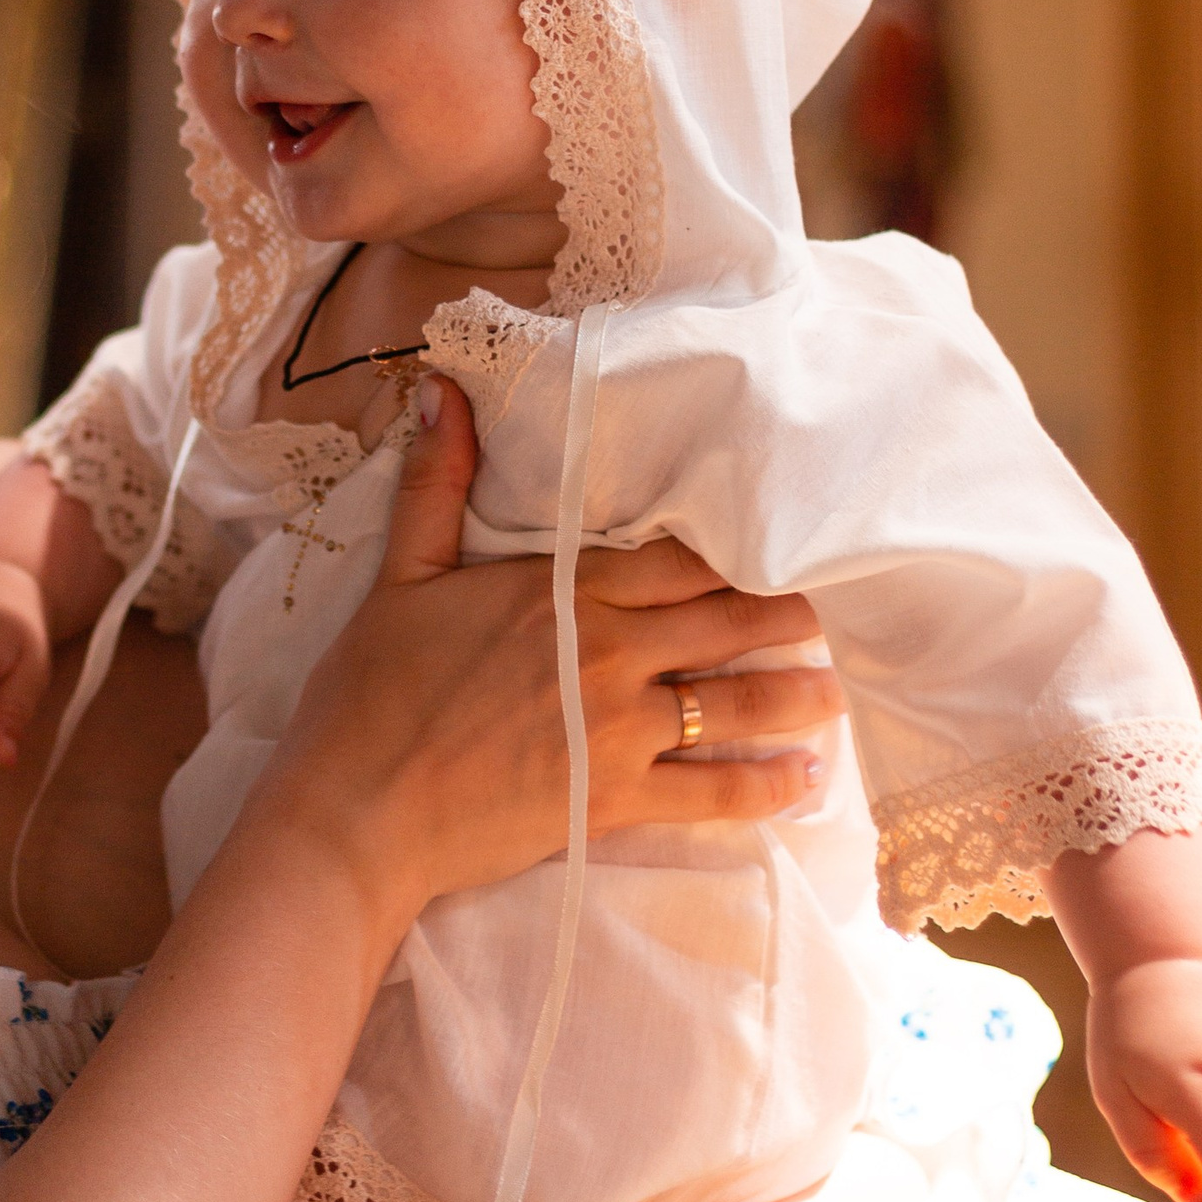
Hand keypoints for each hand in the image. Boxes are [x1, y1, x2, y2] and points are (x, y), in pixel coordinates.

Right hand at [263, 377, 841, 930]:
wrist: (358, 812)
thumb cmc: (369, 696)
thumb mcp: (400, 576)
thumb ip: (437, 485)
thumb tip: (444, 389)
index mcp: (566, 593)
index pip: (680, 558)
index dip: (740, 548)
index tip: (789, 539)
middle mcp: (611, 655)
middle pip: (727, 622)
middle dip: (789, 613)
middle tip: (843, 606)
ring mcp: (621, 732)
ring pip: (736, 704)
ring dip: (797, 694)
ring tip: (838, 687)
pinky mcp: (616, 801)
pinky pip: (713, 794)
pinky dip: (767, 787)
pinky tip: (806, 779)